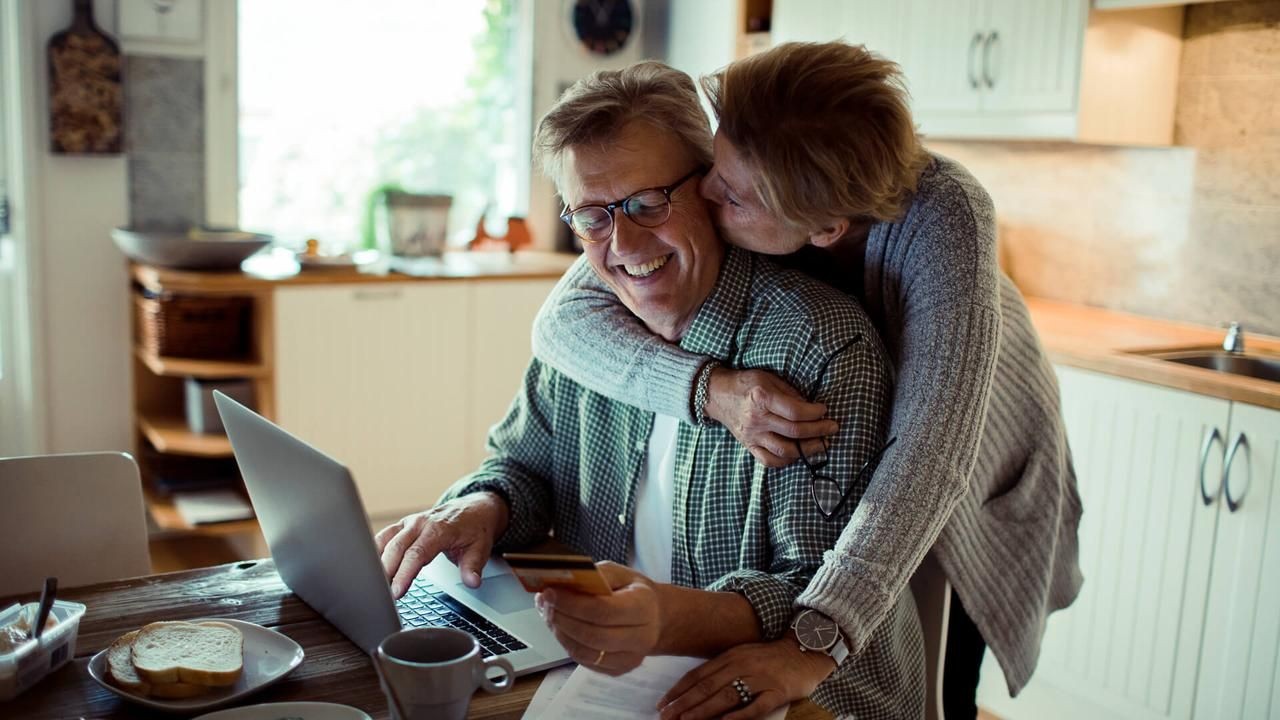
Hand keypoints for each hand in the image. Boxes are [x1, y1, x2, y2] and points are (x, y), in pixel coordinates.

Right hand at [374, 492, 508, 597]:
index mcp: (438, 529)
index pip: (417, 553)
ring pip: (385, 540)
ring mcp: (409, 523)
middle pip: (396, 548)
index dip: (404, 573)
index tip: (397, 592)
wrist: (475, 509)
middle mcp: (420, 523)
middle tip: (380, 595)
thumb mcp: (480, 548)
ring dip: (376, 561)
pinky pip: (384, 537)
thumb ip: (473, 566)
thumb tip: (472, 582)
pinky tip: (370, 568)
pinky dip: (374, 551)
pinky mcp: (403, 526)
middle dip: (385, 572)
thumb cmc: (475, 528)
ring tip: (371, 584)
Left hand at [537, 561, 660, 675]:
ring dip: (560, 633)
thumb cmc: (632, 591)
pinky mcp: (618, 670)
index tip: (550, 592)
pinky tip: (560, 628)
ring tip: (549, 614)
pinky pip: (586, 662)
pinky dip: (567, 644)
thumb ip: (594, 576)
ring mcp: (630, 658)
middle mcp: (641, 637)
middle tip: (544, 603)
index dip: (572, 603)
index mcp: (643, 607)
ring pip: (585, 652)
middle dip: (562, 619)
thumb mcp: (619, 573)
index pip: (603, 610)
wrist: (655, 618)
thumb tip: (562, 581)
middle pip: (592, 635)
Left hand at [657, 635, 835, 719]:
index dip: (679, 690)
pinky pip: (756, 705)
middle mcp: (742, 665)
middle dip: (684, 703)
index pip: (699, 674)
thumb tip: (694, 689)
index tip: (662, 703)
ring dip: (704, 710)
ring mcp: (760, 679)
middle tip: (666, 716)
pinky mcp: (777, 692)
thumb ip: (721, 669)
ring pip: (727, 696)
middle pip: (708, 686)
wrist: (806, 651)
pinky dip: (739, 715)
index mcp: (730, 656)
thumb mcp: (742, 656)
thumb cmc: (770, 657)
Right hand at [704, 368, 837, 466]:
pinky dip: (787, 460)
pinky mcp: (749, 446)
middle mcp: (756, 419)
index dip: (814, 413)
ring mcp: (752, 436)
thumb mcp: (768, 378)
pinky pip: (770, 460)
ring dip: (808, 449)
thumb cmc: (745, 383)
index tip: (824, 410)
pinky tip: (799, 453)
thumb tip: (811, 408)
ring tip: (822, 444)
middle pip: (794, 431)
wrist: (717, 395)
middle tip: (832, 428)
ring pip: (785, 449)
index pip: (794, 411)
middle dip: (818, 431)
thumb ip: (789, 393)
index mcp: (761, 398)